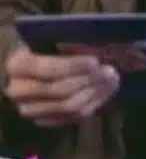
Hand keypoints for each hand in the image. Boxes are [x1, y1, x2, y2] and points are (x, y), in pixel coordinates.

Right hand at [4, 45, 119, 126]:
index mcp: (18, 65)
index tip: (95, 61)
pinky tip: (105, 91)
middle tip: (110, 70)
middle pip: (59, 91)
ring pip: (68, 107)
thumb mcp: (56, 38)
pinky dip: (93, 104)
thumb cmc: (49, 46)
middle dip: (89, 80)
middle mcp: (18, 90)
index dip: (73, 66)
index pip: (46, 69)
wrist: (36, 65)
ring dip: (95, 93)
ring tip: (112, 79)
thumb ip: (73, 43)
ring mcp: (30, 109)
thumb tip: (99, 49)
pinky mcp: (44, 120)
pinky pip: (72, 118)